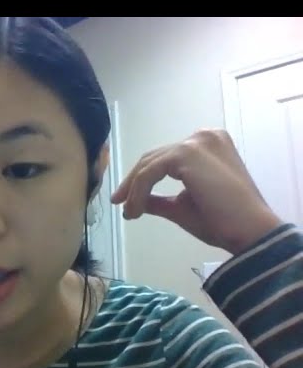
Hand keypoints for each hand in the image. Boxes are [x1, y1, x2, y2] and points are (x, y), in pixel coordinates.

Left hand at [111, 129, 283, 254]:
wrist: (249, 231)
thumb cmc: (222, 221)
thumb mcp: (182, 206)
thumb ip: (159, 200)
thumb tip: (137, 202)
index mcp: (207, 145)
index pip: (165, 158)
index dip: (141, 178)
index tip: (125, 200)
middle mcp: (203, 137)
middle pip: (154, 157)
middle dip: (133, 182)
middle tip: (118, 202)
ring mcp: (196, 142)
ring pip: (149, 165)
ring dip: (134, 190)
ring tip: (129, 213)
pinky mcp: (187, 154)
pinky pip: (150, 173)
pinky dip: (138, 192)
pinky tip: (135, 211)